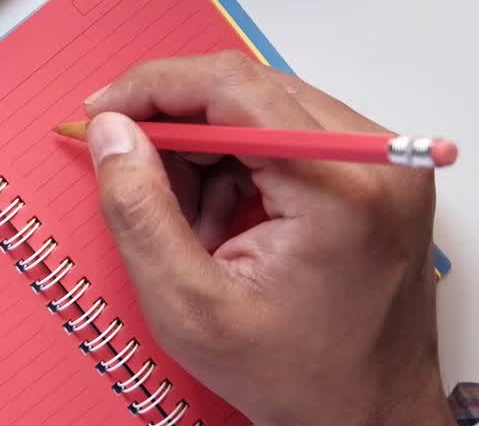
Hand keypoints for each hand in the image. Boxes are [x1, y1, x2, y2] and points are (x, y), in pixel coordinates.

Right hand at [83, 52, 450, 425]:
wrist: (370, 419)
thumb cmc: (296, 377)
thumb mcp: (189, 307)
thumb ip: (140, 212)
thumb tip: (111, 132)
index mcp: (338, 188)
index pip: (233, 86)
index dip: (153, 87)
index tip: (100, 112)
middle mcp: (372, 159)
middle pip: (246, 89)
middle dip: (174, 123)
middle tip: (126, 164)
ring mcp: (378, 163)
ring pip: (259, 107)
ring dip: (203, 149)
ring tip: (186, 222)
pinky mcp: (371, 172)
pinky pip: (282, 133)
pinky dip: (234, 164)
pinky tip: (219, 220)